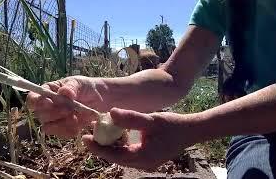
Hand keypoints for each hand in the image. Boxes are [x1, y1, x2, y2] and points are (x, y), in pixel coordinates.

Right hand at [26, 76, 107, 137]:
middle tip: (69, 109)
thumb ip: (71, 87)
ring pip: (48, 127)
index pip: (33, 99)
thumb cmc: (86, 87)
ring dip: (61, 124)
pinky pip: (61, 134)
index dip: (37, 102)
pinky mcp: (65, 129)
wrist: (101, 99)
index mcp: (47, 92)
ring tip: (75, 117)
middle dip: (54, 113)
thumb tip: (63, 92)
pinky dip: (69, 130)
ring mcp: (55, 119)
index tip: (49, 102)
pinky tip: (79, 125)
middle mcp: (48, 107)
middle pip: (40, 115)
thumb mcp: (79, 83)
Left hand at [82, 108, 203, 169]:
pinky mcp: (148, 157)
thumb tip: (110, 113)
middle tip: (88, 134)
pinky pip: (130, 153)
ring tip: (99, 132)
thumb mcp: (151, 120)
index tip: (84, 139)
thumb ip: (130, 118)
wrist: (191, 131)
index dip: (98, 148)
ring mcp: (146, 162)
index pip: (114, 156)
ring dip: (111, 145)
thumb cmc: (173, 124)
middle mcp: (143, 164)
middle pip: (116, 158)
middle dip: (102, 147)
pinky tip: (116, 134)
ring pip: (122, 156)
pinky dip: (121, 145)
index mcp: (143, 157)